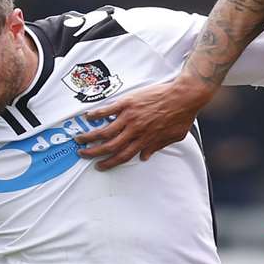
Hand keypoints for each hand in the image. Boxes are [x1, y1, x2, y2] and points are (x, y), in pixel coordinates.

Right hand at [73, 77, 211, 169]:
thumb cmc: (182, 115)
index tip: (100, 166)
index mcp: (145, 140)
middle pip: (110, 146)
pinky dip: (97, 115)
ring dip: (90, 137)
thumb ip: (157, 147)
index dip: (110, 163)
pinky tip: (88, 117)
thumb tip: (145, 156)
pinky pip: (108, 110)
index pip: (123, 156)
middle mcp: (135, 131)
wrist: (184, 96)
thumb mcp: (173, 137)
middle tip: (83, 154)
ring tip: (79, 139)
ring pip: (105, 131)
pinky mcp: (128, 103)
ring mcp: (130, 117)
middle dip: (94, 152)